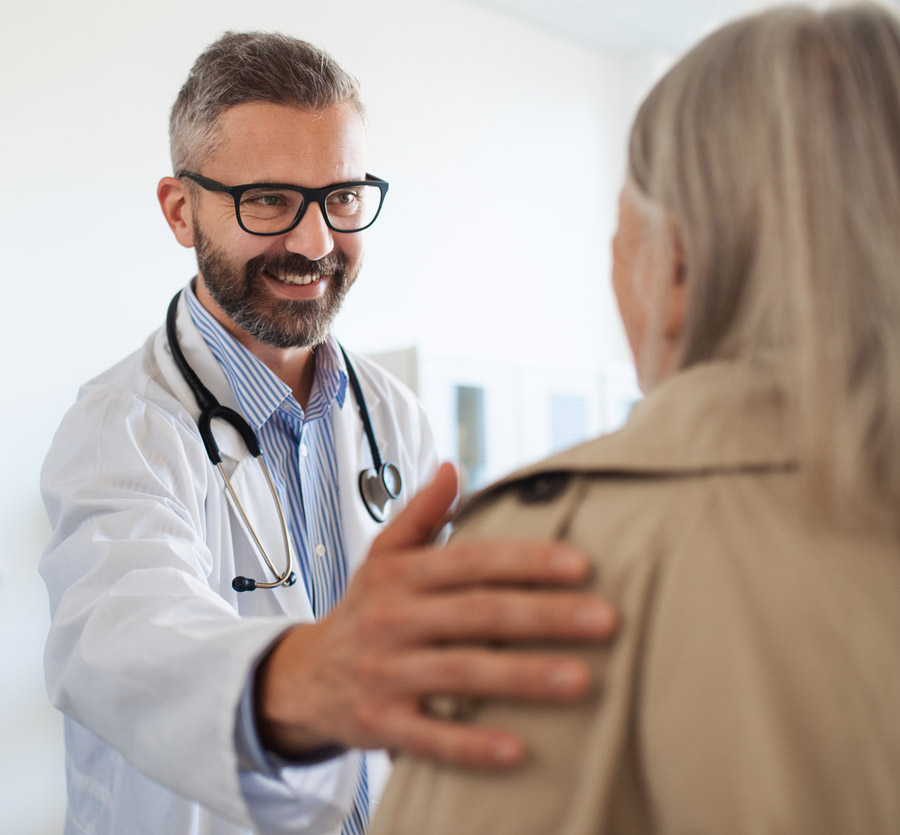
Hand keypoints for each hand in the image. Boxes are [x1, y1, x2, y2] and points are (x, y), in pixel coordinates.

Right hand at [255, 462, 616, 769]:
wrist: (304, 677)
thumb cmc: (364, 610)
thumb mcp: (382, 556)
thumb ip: (420, 514)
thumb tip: (453, 467)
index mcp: (401, 575)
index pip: (470, 562)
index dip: (524, 561)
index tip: (580, 565)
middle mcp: (393, 619)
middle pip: (477, 614)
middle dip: (543, 616)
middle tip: (605, 620)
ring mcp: (386, 673)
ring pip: (461, 673)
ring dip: (522, 677)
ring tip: (581, 680)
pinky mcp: (381, 723)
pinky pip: (429, 736)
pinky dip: (470, 745)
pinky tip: (516, 750)